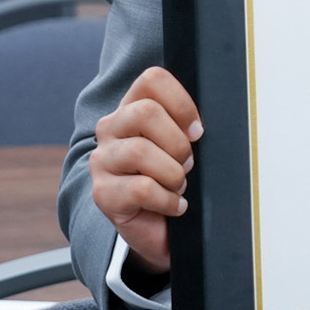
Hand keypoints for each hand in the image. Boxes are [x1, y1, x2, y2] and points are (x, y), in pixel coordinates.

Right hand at [89, 65, 201, 275]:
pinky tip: (174, 206)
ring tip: (179, 186)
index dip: (181, 103)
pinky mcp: (103, 193)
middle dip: (177, 142)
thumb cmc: (175, 180)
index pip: (152, 80)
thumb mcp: (184, 146)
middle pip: (145, 112)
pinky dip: (168, 200)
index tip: (197, 131)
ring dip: (172, 173)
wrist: (160, 229)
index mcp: (132, 107)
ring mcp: (102, 160)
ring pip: (140, 151)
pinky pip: (141, 188)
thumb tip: (206, 123)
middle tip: (188, 163)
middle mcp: (111, 128)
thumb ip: (189, 126)